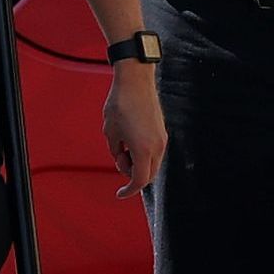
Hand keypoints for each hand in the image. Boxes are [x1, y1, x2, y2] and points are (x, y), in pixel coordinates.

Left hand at [101, 65, 167, 197]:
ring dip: (138, 163)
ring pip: (153, 163)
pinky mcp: (162, 130)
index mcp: (143, 150)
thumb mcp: (110, 132)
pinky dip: (144, 154)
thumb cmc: (120, 104)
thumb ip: (116, 152)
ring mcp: (162, 138)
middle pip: (148, 175)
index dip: (128, 190)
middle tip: (119, 158)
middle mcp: (157, 146)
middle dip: (133, 175)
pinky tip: (131, 139)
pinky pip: (154, 151)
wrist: (135, 80)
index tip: (120, 193)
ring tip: (123, 144)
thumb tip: (123, 159)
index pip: (139, 181)